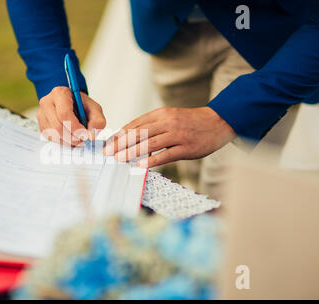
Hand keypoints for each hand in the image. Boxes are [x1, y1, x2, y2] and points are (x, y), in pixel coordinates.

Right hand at [37, 86, 105, 145]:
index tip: (84, 133)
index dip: (75, 127)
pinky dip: (63, 141)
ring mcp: (42, 115)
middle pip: (58, 126)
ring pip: (54, 135)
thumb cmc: (82, 106)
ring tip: (77, 137)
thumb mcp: (95, 109)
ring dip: (68, 141)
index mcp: (60, 93)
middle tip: (82, 139)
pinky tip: (69, 136)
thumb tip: (90, 136)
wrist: (72, 105)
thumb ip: (97, 121)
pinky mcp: (41, 125)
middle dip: (72, 137)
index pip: (64, 113)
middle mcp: (47, 102)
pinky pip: (51, 139)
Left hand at [103, 106, 235, 167]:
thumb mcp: (169, 117)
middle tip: (108, 153)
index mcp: (161, 114)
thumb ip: (152, 126)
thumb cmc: (190, 122)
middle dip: (120, 143)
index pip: (135, 124)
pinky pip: (166, 154)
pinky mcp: (187, 147)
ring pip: (150, 143)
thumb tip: (130, 138)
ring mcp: (177, 135)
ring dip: (132, 152)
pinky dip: (152, 160)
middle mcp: (168, 122)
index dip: (120, 134)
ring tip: (119, 159)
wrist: (218, 122)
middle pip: (139, 133)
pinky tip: (141, 165)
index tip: (108, 144)